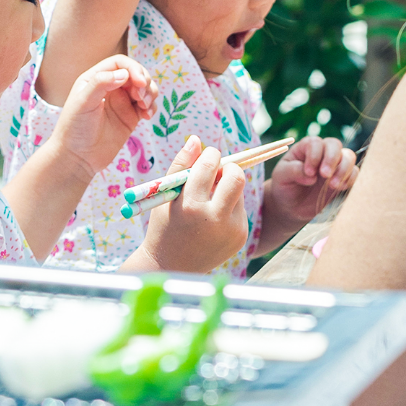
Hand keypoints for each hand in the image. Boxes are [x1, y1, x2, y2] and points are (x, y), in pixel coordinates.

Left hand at [49, 55, 158, 178]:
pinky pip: (147, 106)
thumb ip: (101, 84)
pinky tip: (146, 116)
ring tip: (144, 107)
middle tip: (141, 98)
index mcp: (95, 78)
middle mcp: (110, 87)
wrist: (77, 158)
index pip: (120, 63)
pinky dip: (152, 107)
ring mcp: (121, 102)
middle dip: (144, 81)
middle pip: (136, 73)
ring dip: (150, 94)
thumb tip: (124, 74)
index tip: (140, 82)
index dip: (133, 68)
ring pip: (145, 88)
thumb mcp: (84, 103)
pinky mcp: (130, 117)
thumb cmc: (74, 129)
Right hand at [134, 137, 247, 272]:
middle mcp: (214, 219)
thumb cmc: (165, 225)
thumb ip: (181, 165)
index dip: (211, 155)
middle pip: (237, 177)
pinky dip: (229, 206)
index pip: (210, 165)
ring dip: (228, 187)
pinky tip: (213, 218)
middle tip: (219, 170)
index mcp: (191, 205)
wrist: (172, 266)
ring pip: (239, 192)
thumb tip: (197, 139)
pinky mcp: (240, 236)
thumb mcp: (166, 195)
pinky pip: (240, 209)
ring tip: (209, 199)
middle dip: (230, 167)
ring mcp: (231, 230)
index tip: (208, 155)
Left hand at [265, 136, 357, 223]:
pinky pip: (355, 172)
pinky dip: (351, 179)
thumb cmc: (285, 186)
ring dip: (343, 170)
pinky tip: (340, 188)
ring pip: (348, 156)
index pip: (315, 143)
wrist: (292, 205)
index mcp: (305, 148)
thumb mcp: (281, 177)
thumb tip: (311, 176)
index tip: (308, 172)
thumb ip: (293, 171)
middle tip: (324, 175)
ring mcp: (334, 164)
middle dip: (331, 159)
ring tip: (333, 186)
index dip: (314, 156)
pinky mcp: (342, 177)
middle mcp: (322, 152)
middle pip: (334, 145)